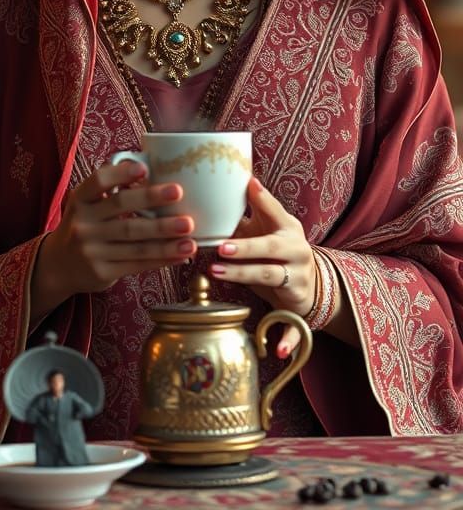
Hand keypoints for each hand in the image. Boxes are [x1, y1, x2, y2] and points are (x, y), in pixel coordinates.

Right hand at [31, 157, 196, 319]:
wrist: (59, 266)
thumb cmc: (85, 226)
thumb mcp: (86, 204)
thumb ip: (109, 189)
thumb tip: (146, 166)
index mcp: (80, 199)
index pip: (98, 181)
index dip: (120, 174)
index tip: (144, 169)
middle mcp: (84, 223)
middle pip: (121, 207)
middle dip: (151, 199)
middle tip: (178, 193)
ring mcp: (92, 249)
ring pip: (134, 241)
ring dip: (165, 236)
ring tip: (190, 231)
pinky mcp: (102, 271)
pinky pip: (137, 263)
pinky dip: (162, 258)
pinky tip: (182, 253)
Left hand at [210, 177, 315, 357]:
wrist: (312, 283)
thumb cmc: (280, 248)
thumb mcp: (273, 226)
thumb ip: (255, 207)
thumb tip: (235, 177)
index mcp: (288, 230)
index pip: (274, 215)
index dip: (260, 204)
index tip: (243, 194)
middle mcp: (296, 253)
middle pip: (269, 251)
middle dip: (245, 249)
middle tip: (220, 249)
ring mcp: (298, 280)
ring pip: (270, 279)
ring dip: (244, 277)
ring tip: (217, 272)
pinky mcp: (298, 307)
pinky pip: (294, 325)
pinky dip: (286, 337)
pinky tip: (277, 350)